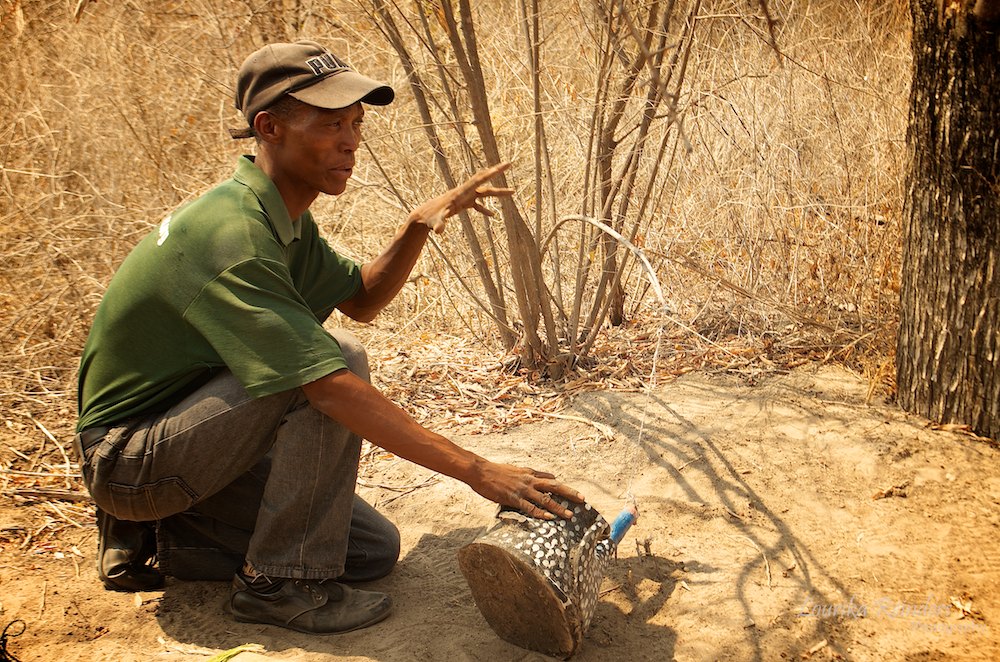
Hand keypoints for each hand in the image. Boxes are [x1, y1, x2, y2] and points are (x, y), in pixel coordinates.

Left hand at [410, 162, 514, 233]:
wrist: (423, 217)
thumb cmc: (429, 218)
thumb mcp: (435, 222)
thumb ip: (439, 225)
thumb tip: (438, 231)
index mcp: (461, 193)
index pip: (479, 180)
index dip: (491, 172)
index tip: (501, 166)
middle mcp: (464, 192)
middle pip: (484, 182)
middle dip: (496, 172)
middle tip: (509, 164)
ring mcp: (464, 198)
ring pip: (484, 192)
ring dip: (497, 192)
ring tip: (513, 191)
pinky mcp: (462, 204)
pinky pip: (477, 205)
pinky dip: (485, 209)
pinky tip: (493, 215)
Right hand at [470, 461, 584, 519]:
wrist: (481, 471)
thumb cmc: (496, 472)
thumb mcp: (517, 469)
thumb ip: (532, 474)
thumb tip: (549, 476)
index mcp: (530, 473)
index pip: (551, 480)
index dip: (564, 487)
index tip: (576, 494)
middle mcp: (529, 480)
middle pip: (554, 486)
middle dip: (569, 494)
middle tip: (582, 500)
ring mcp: (522, 489)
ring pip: (545, 499)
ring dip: (558, 507)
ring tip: (569, 515)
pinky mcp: (514, 498)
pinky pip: (530, 507)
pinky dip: (541, 513)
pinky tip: (549, 518)